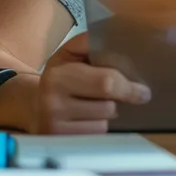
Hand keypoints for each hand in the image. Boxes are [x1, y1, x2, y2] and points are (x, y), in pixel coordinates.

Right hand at [35, 33, 150, 133]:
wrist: (32, 107)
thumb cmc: (60, 77)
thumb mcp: (69, 54)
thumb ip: (90, 42)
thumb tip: (114, 32)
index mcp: (58, 76)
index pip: (106, 82)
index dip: (129, 87)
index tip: (143, 90)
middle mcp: (53, 103)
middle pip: (109, 107)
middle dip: (122, 101)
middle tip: (133, 97)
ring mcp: (56, 127)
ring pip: (105, 123)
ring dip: (109, 115)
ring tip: (99, 106)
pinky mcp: (62, 142)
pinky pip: (96, 137)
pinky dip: (100, 128)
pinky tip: (91, 120)